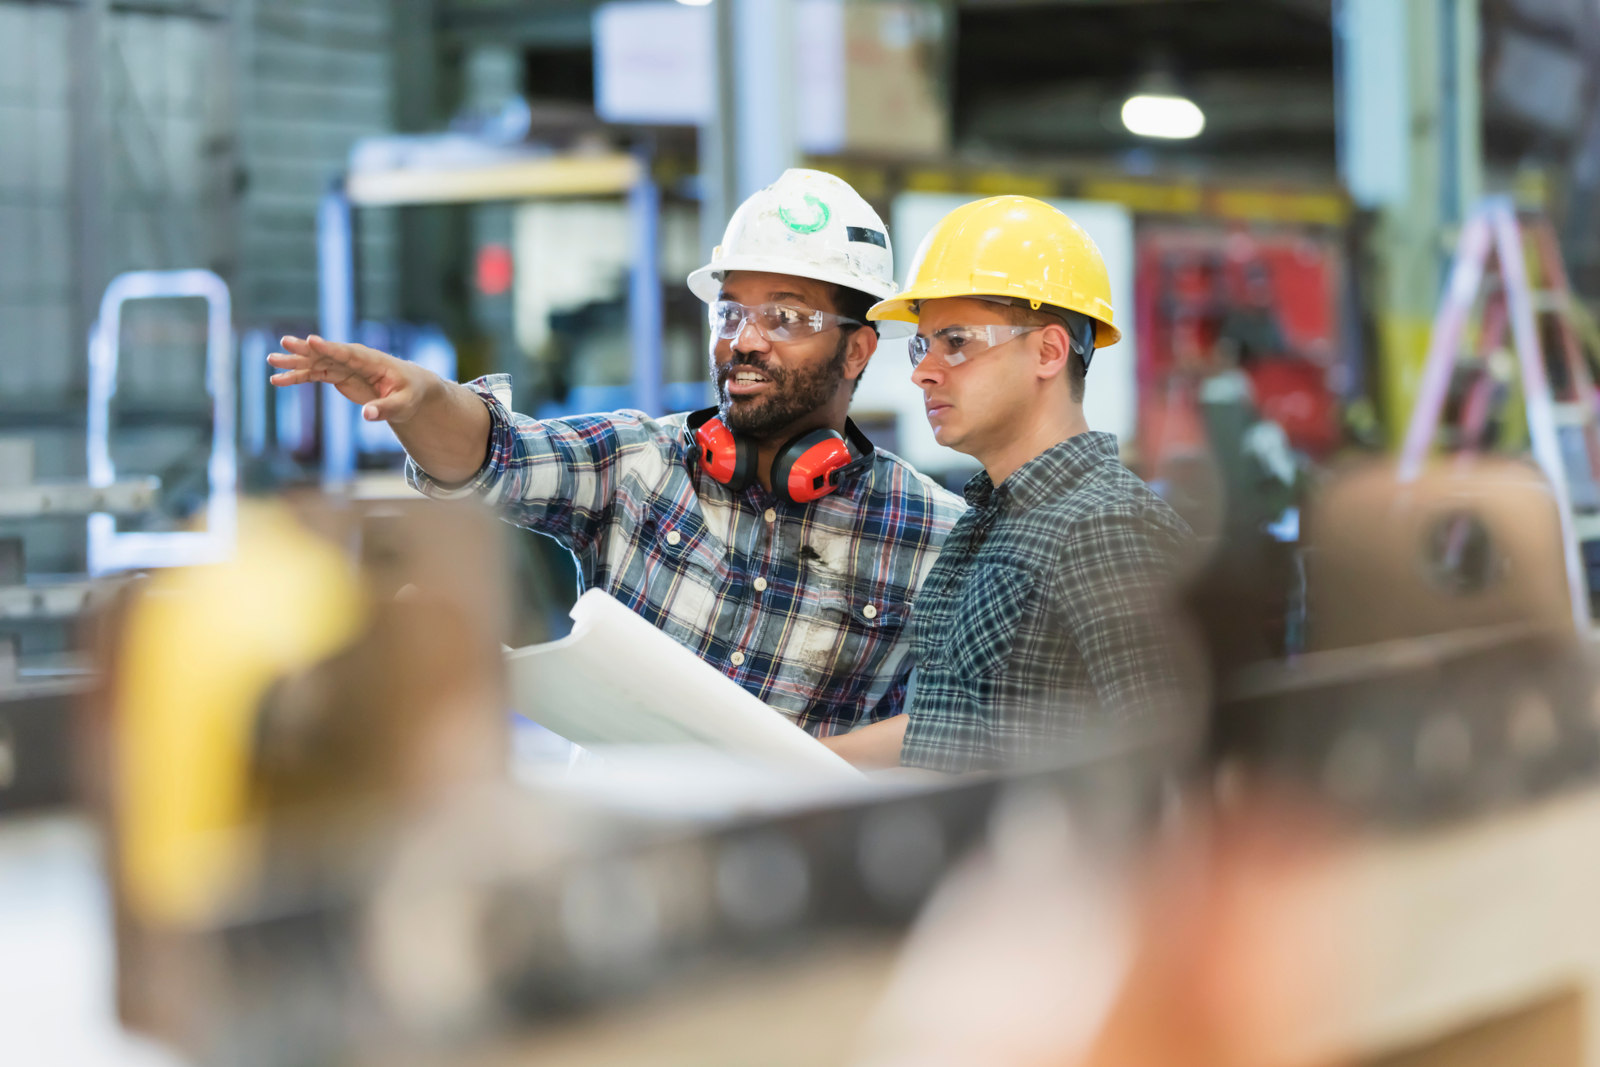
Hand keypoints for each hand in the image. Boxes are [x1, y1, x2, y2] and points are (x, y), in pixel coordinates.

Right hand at [268, 335, 436, 423]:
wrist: (409, 388)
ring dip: (294, 362)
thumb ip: (385, 409)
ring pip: (315, 362)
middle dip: (305, 349)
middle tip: (284, 342)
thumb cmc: (409, 394)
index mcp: (371, 361)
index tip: (311, 340)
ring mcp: (343, 366)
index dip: (329, 347)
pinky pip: (313, 374)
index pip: (348, 353)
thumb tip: (367, 415)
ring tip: (271, 361)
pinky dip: (296, 377)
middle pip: (326, 353)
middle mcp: (354, 359)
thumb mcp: (402, 404)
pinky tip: (277, 381)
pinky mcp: (337, 375)